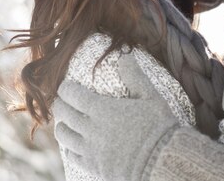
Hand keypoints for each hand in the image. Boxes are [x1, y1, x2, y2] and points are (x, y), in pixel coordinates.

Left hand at [53, 55, 179, 180]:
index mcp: (103, 109)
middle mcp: (92, 129)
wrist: (163, 160)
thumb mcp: (150, 97)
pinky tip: (73, 144)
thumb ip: (135, 76)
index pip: (72, 94)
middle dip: (60, 104)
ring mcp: (92, 149)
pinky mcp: (94, 166)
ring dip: (62, 125)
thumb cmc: (159, 126)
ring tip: (65, 122)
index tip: (65, 86)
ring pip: (64, 135)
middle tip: (62, 101)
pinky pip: (72, 156)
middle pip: (64, 113)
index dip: (65, 88)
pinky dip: (69, 147)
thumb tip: (125, 56)